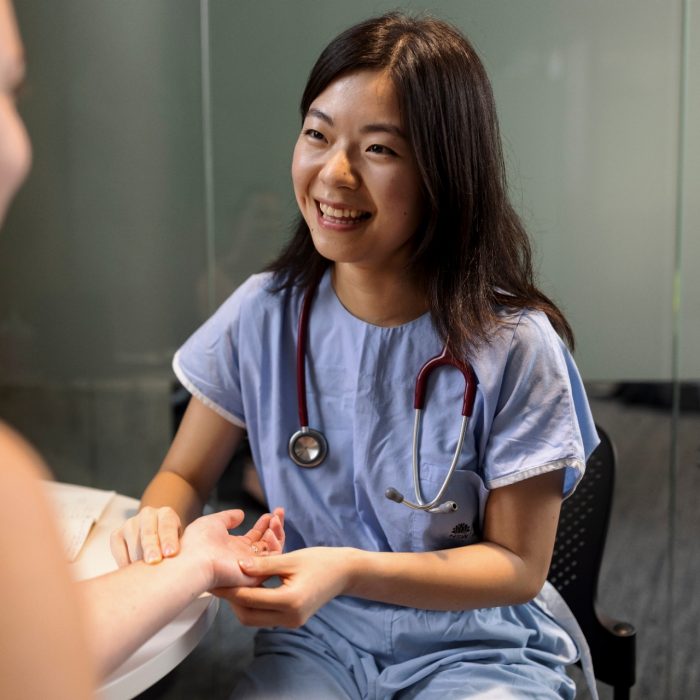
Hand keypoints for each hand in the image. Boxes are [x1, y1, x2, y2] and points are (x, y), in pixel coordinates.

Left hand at [110, 504, 284, 567]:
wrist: (193, 561)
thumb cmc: (197, 542)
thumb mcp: (213, 522)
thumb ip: (228, 518)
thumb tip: (240, 514)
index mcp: (233, 548)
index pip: (255, 537)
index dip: (263, 525)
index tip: (270, 513)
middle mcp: (243, 558)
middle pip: (266, 543)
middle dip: (274, 527)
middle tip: (279, 512)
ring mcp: (250, 566)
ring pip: (272, 551)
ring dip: (277, 533)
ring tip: (277, 518)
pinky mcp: (255, 574)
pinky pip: (272, 561)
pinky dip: (276, 545)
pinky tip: (274, 530)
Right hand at [110, 505, 181, 566]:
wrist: (155, 540)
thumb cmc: (170, 545)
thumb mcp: (180, 543)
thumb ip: (179, 547)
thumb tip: (174, 559)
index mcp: (166, 514)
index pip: (167, 525)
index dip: (169, 539)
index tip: (171, 553)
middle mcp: (147, 514)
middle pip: (148, 532)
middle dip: (151, 547)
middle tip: (154, 561)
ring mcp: (130, 523)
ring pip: (133, 542)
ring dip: (138, 559)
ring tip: (145, 574)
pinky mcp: (116, 534)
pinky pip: (118, 550)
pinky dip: (125, 562)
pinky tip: (132, 571)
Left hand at [221, 546, 352, 627]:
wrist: (344, 573)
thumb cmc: (321, 561)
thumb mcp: (291, 559)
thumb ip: (264, 564)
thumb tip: (239, 566)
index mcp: (290, 601)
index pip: (250, 599)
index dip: (230, 590)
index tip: (214, 580)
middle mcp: (289, 618)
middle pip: (248, 616)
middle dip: (232, 601)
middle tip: (219, 584)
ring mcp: (291, 622)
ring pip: (255, 619)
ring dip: (241, 604)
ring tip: (231, 585)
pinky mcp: (292, 620)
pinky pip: (265, 616)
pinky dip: (254, 604)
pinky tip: (249, 588)